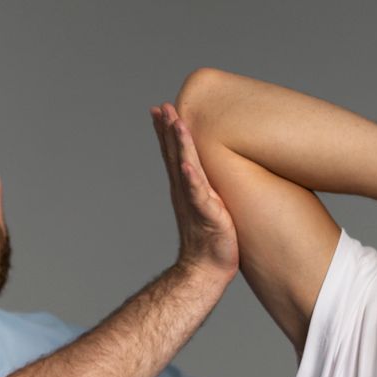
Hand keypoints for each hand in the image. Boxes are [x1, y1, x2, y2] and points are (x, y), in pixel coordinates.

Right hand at [152, 102, 237, 279]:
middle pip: (174, 154)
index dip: (167, 132)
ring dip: (178, 144)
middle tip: (162, 106)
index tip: (161, 109)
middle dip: (168, 129)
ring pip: (184, 166)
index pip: (174, 154)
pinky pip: (196, 194)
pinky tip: (186, 165)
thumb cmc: (212, 242)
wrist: (205, 270)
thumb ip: (208, 188)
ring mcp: (193, 201)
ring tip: (174, 122)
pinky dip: (190, 179)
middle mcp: (185, 191)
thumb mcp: (210, 206)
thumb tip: (214, 173)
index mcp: (186, 187)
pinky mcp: (205, 214)